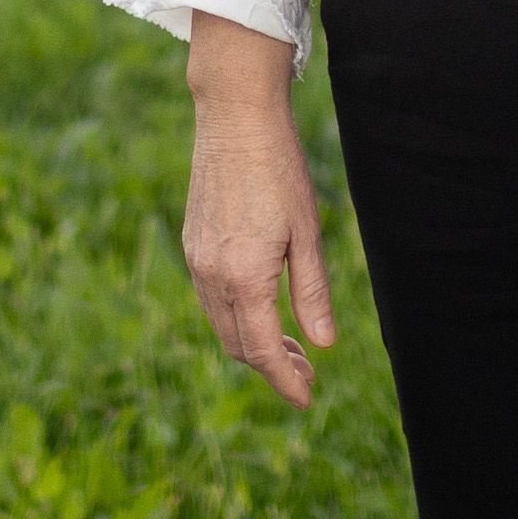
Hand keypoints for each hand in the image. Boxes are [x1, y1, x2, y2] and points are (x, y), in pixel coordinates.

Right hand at [181, 11, 336, 406]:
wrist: (235, 119)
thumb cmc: (279, 171)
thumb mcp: (307, 234)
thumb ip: (312, 293)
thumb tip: (324, 344)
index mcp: (244, 277)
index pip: (263, 350)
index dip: (286, 381)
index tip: (307, 399)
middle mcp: (212, 275)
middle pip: (237, 345)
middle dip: (271, 367)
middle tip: (307, 373)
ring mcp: (197, 260)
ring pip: (221, 325)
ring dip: (252, 345)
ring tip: (290, 346)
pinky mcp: (193, 244)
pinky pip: (210, 299)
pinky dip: (235, 318)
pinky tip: (261, 309)